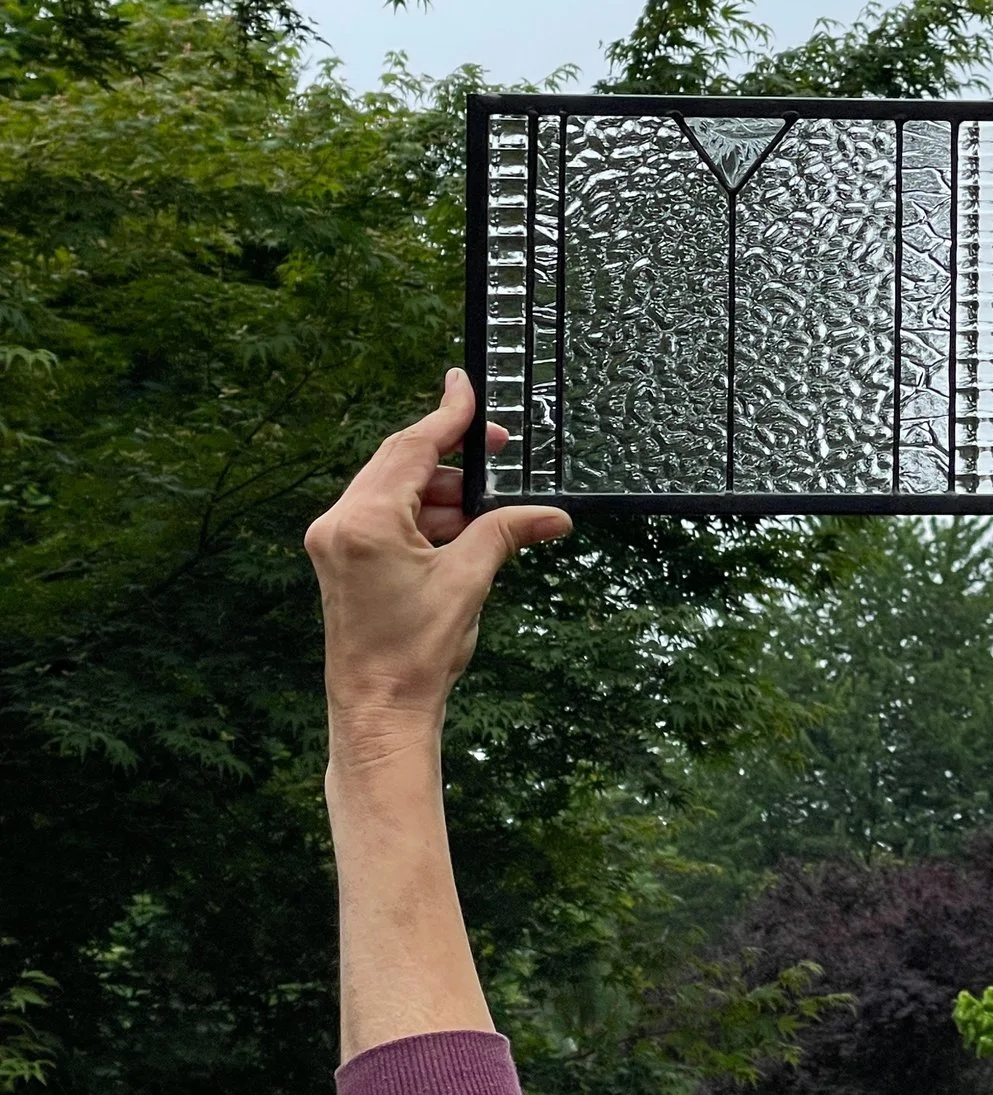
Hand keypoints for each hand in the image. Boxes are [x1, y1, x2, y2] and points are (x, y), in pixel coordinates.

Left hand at [307, 369, 570, 748]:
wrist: (379, 709)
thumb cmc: (416, 652)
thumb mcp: (469, 580)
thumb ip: (507, 532)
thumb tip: (554, 515)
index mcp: (365, 522)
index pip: (412, 448)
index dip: (447, 415)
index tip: (465, 385)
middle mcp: (340, 523)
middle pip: (400, 463)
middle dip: (452, 456)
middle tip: (500, 447)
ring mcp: (336, 542)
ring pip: (395, 490)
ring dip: (442, 494)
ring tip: (486, 513)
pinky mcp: (341, 559)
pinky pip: (387, 516)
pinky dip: (424, 516)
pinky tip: (460, 530)